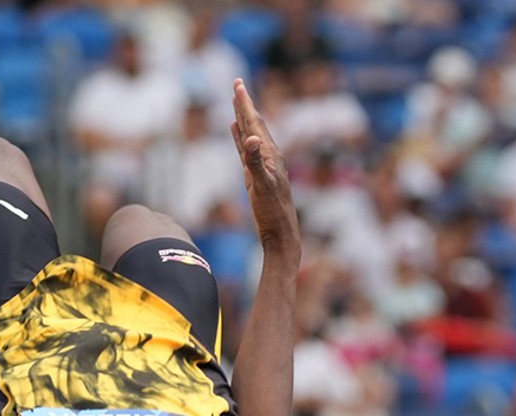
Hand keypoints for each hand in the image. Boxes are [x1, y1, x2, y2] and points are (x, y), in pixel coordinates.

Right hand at [230, 79, 297, 254]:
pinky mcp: (255, 174)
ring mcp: (262, 164)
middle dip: (244, 104)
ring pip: (250, 134)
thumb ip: (254, 162)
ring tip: (236, 102)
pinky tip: (236, 130)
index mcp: (269, 153)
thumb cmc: (272, 211)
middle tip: (237, 83)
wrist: (279, 232)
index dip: (245, 103)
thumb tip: (251, 138)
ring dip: (242, 118)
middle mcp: (268, 155)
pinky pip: (246, 149)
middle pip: (253, 123)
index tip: (238, 84)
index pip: (254, 123)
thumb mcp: (261, 185)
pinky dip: (240, 136)